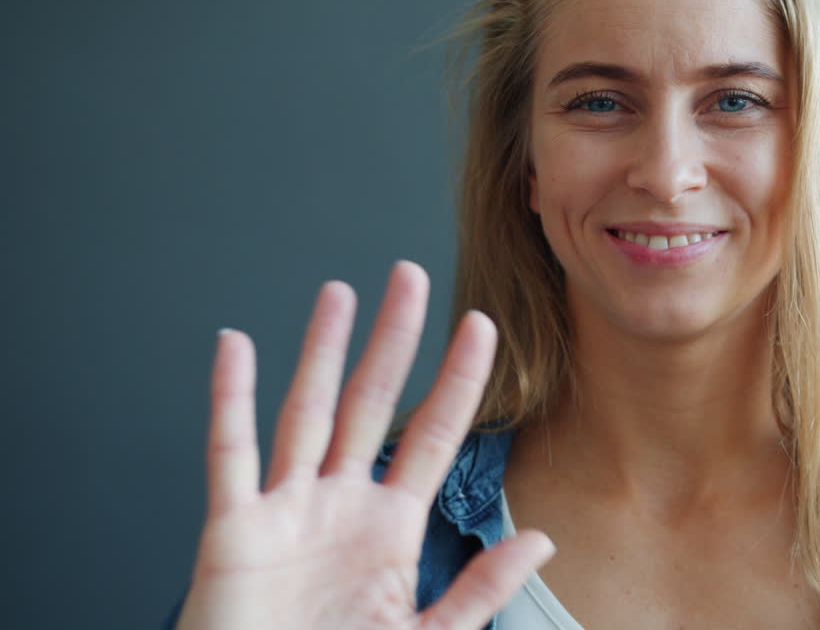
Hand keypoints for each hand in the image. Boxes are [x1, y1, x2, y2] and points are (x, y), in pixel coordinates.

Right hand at [176, 260, 552, 629]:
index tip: (481, 326)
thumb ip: (479, 590)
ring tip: (340, 295)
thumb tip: (541, 540)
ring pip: (308, 412)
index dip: (458, 379)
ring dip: (322, 352)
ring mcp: (287, 512)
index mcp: (391, 528)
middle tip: (410, 276)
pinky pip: (232, 454)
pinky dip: (230, 401)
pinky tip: (236, 347)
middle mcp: (340, 506)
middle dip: (393, 340)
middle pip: (372, 402)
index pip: (435, 435)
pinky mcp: (234, 531)